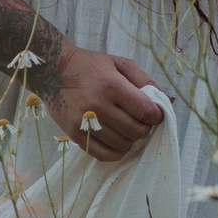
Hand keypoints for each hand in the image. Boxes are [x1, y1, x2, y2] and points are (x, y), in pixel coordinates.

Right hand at [47, 45, 163, 162]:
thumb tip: (166, 100)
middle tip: (140, 121)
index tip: (154, 114)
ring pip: (122, 144)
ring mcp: (84, 123)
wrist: (52, 70)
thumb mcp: (118, 63)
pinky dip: (117, 152)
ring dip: (131, 139)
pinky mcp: (74, 135)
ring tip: (126, 128)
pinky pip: (104, 154)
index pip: (145, 111)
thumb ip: (144, 80)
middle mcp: (97, 106)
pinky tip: (117, 141)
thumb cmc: (89, 66)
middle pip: (136, 130)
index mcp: (111, 85)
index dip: (156, 116)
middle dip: (145, 128)